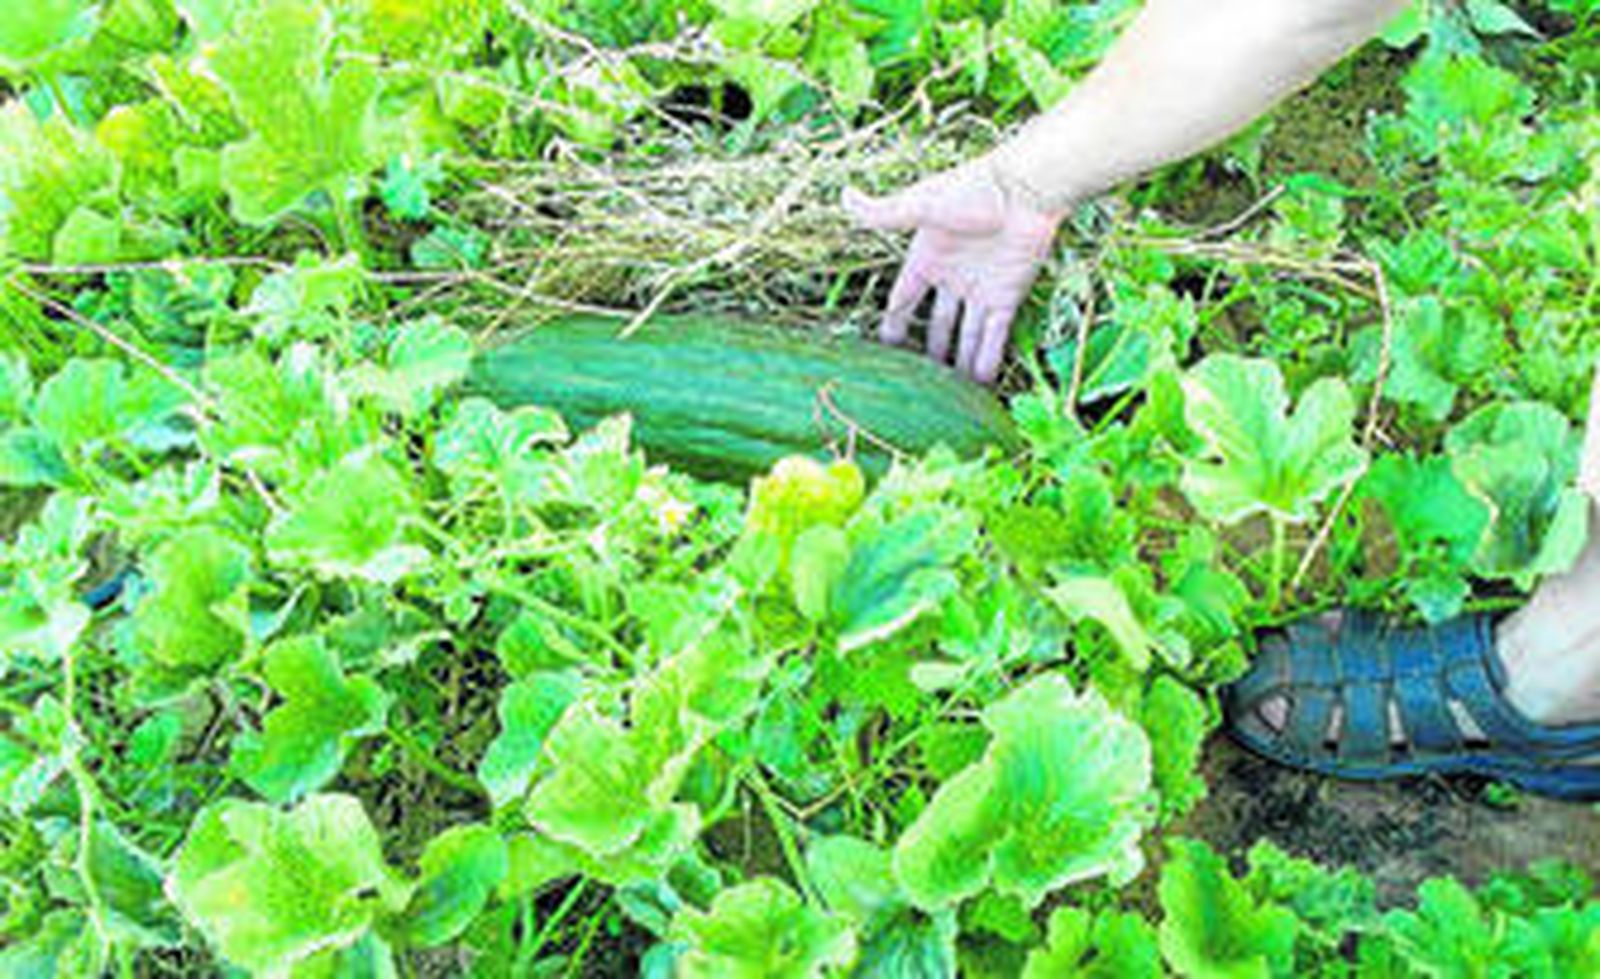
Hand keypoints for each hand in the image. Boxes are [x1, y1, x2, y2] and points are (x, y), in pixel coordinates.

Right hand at [844, 158, 1063, 383]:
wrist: (1028, 188)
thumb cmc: (974, 190)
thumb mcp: (922, 204)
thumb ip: (883, 212)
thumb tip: (844, 197)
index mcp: (925, 258)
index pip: (902, 301)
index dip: (892, 325)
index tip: (882, 353)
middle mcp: (951, 278)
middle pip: (934, 325)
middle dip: (926, 353)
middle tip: (917, 385)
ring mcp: (980, 290)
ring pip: (964, 336)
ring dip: (957, 364)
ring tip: (947, 395)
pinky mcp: (1008, 296)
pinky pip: (994, 335)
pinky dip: (987, 358)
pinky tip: (979, 384)